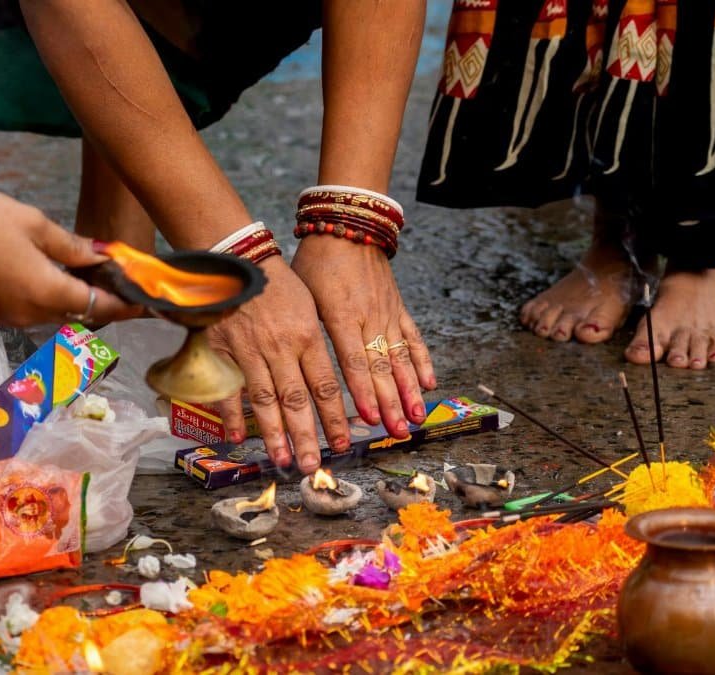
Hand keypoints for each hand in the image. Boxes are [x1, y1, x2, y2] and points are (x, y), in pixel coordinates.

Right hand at [0, 187, 140, 326]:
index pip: (102, 307)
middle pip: (82, 313)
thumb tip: (102, 258)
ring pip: (59, 312)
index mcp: (46, 294)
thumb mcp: (33, 224)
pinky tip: (61, 273)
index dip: (128, 303)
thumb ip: (72, 247)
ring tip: (97, 269)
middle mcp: (31, 317)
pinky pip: (37, 309)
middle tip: (124, 274)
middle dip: (106, 297)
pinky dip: (55, 295)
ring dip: (80, 296)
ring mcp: (11, 318)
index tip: (150, 298)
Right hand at [210, 256, 349, 473]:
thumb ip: (313, 346)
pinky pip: (228, 386)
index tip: (343, 443)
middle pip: (297, 400)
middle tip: (314, 466)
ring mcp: (250, 350)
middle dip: (307, 436)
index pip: (326, 386)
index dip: (335, 418)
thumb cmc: (279, 285)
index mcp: (308, 337)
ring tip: (283, 460)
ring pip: (265, 399)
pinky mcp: (223, 349)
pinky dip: (230, 413)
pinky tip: (235, 437)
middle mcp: (282, 348)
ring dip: (274, 434)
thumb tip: (325, 386)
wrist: (240, 258)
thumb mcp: (308, 309)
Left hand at [292, 235, 435, 433]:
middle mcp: (368, 317)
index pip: (352, 361)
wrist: (348, 225)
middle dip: (389, 403)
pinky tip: (429, 384)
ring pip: (401, 358)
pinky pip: (413, 337)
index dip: (362, 391)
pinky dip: (422, 361)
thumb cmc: (316, 261)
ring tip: (415, 418)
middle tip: (396, 433)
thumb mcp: (302, 294)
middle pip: (381, 368)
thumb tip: (285, 366)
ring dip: (409, 391)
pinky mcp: (398, 307)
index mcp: (340, 315)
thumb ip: (302, 330)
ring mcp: (387, 313)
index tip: (368, 418)